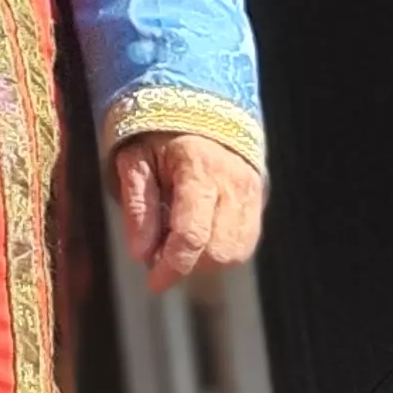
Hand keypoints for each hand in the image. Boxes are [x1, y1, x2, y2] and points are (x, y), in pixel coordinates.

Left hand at [113, 131, 265, 291]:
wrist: (200, 111)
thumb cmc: (159, 138)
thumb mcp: (134, 160)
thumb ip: (137, 206)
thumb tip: (141, 255)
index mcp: (198, 168)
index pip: (192, 233)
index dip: (172, 266)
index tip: (153, 282)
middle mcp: (232, 182)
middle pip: (217, 251)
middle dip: (188, 264)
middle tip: (161, 252)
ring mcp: (251, 193)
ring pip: (235, 254)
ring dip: (205, 262)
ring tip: (179, 241)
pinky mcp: (258, 202)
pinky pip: (244, 246)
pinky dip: (220, 253)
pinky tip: (199, 236)